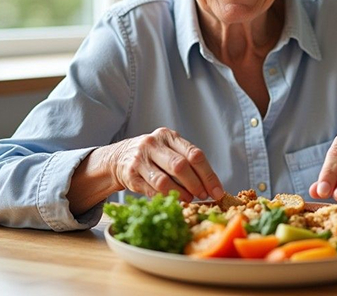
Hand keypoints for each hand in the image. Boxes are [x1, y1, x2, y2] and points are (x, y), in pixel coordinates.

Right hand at [107, 127, 223, 202]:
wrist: (119, 157)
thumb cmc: (153, 155)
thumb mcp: (169, 149)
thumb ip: (188, 161)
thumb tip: (212, 186)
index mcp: (168, 136)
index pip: (194, 154)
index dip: (208, 175)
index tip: (217, 190)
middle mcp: (153, 144)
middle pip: (180, 166)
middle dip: (196, 184)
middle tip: (203, 195)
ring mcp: (139, 160)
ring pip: (164, 181)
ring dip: (181, 193)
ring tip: (189, 199)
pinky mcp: (130, 176)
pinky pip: (151, 190)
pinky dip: (165, 197)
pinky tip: (173, 200)